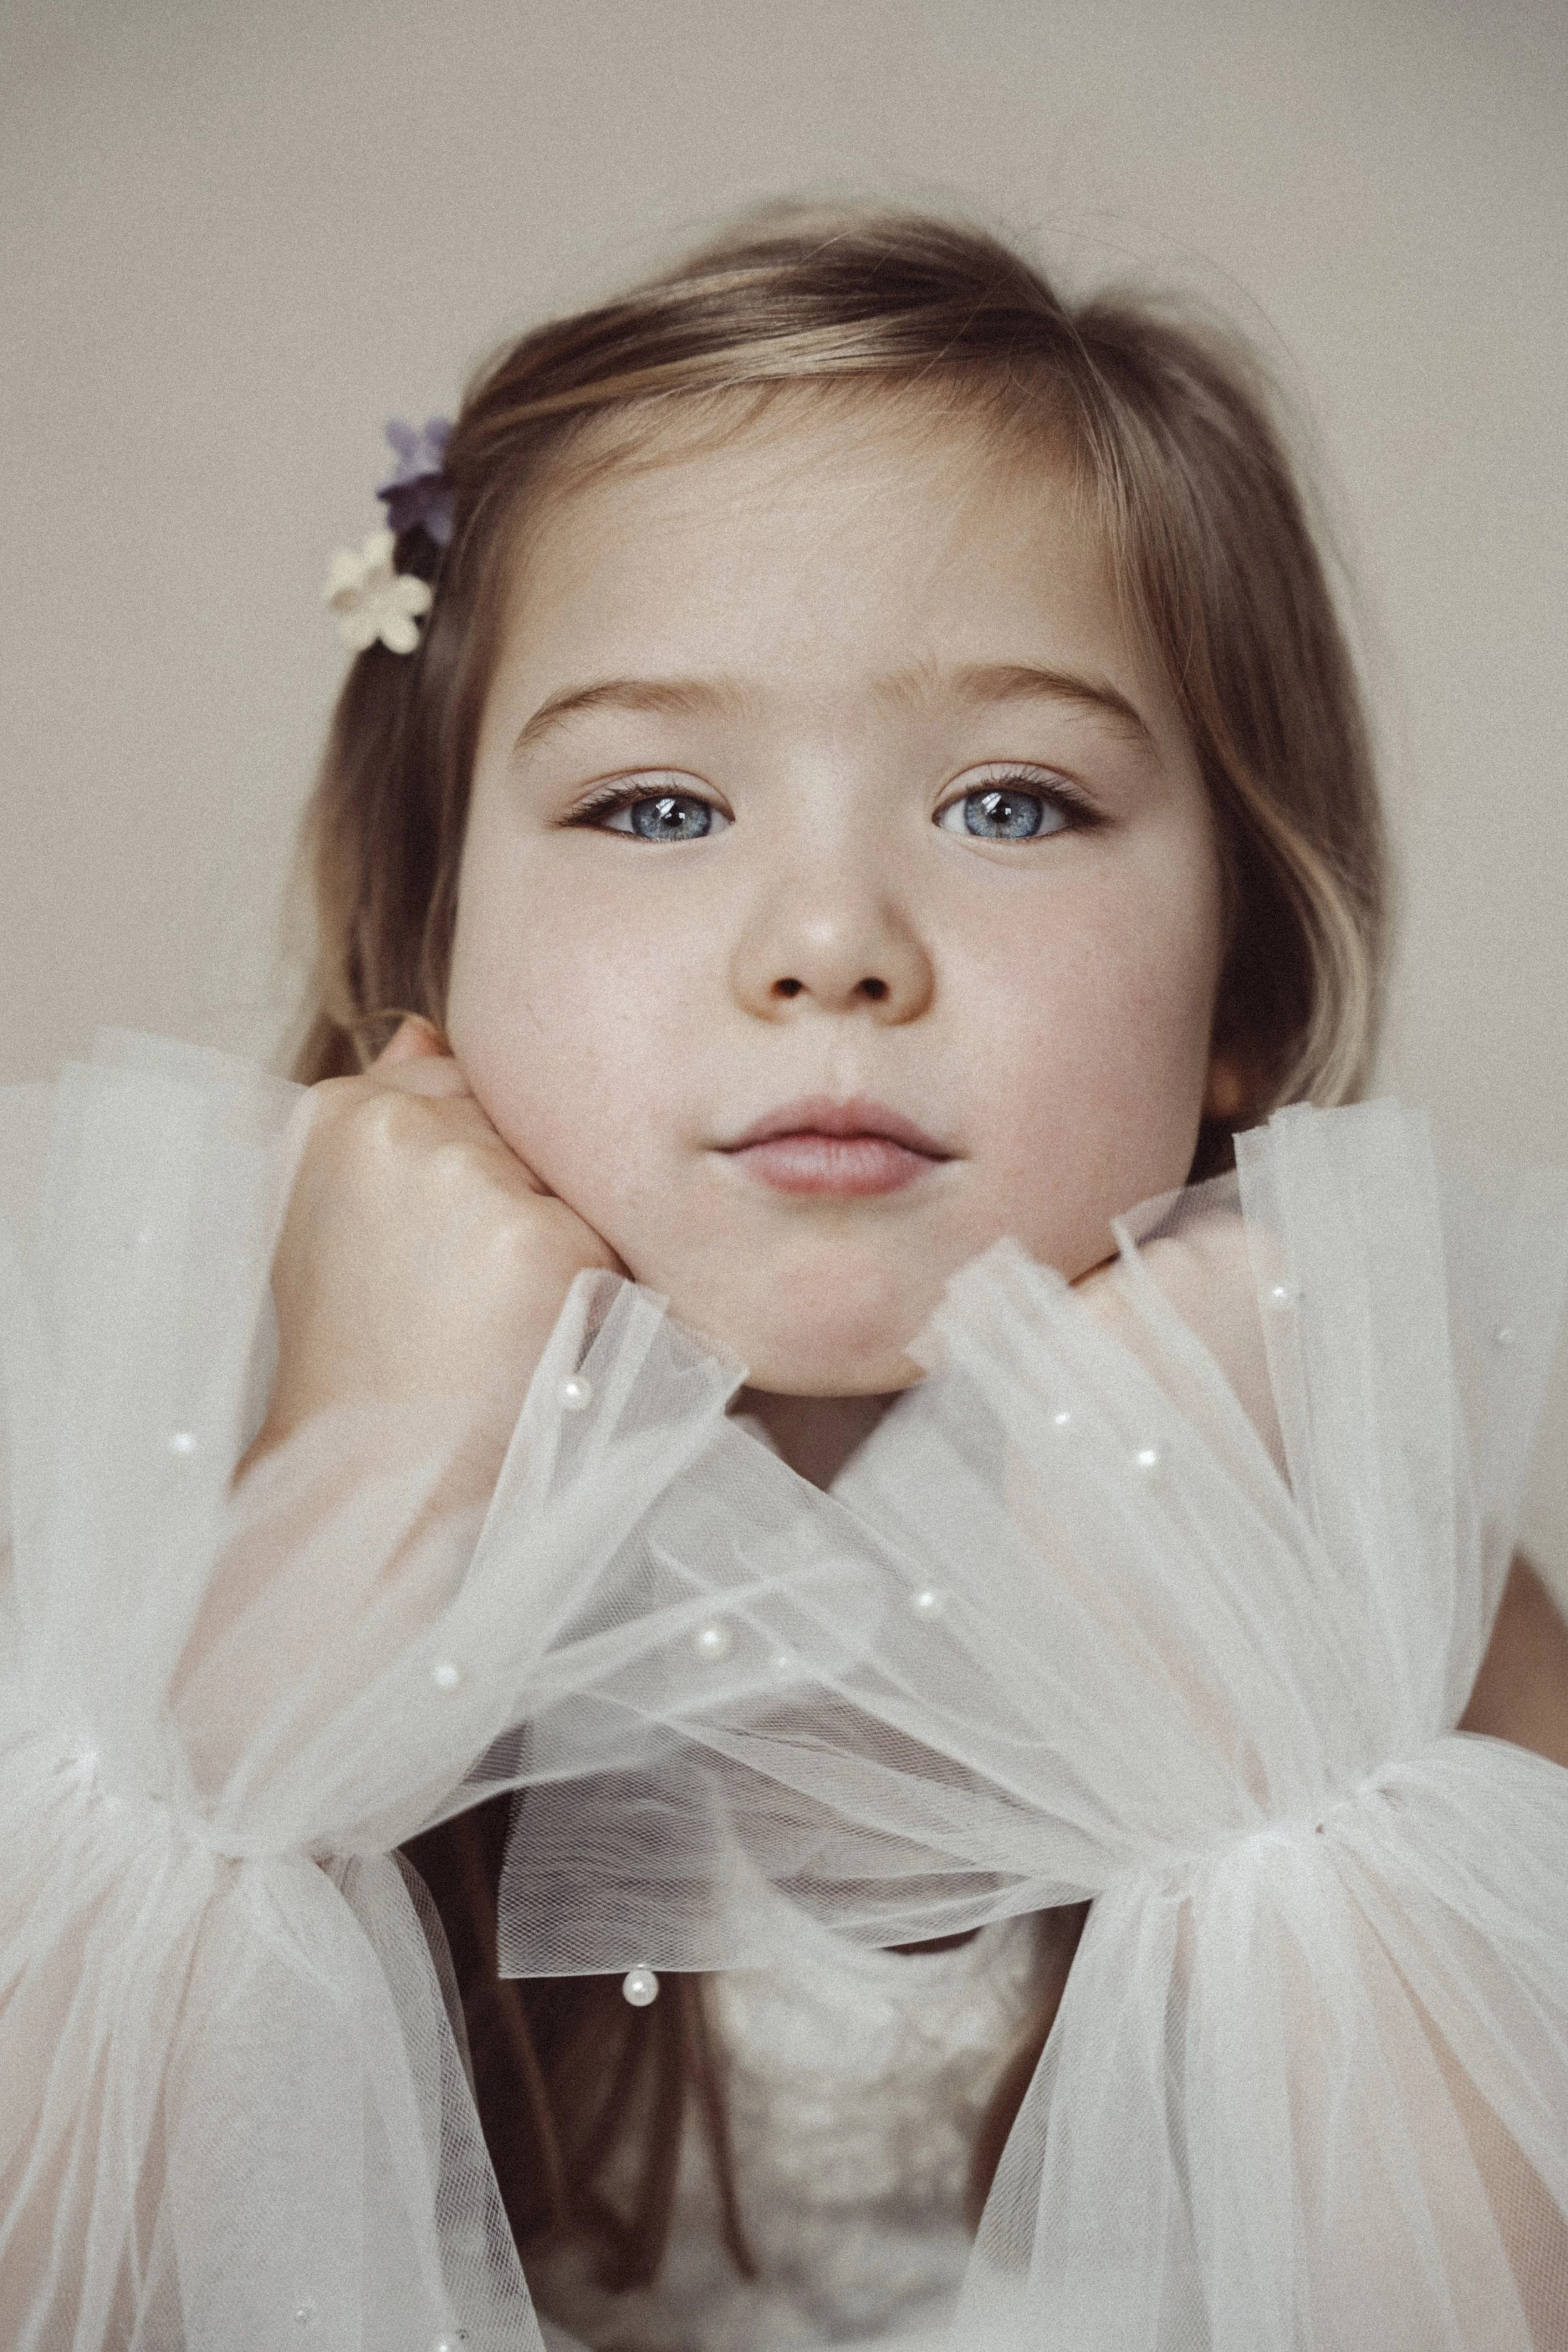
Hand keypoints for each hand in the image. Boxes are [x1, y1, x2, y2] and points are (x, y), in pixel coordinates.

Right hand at [242, 1018, 623, 1477]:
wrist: (374, 1473)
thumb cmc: (366, 1350)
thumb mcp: (341, 1216)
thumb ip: (391, 1111)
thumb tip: (422, 1029)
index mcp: (335, 1110)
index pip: (459, 1079)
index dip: (473, 1162)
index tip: (440, 1243)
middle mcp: (389, 1123)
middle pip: (520, 1119)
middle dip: (519, 1190)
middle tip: (465, 1288)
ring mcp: (461, 1174)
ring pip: (568, 1172)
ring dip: (559, 1237)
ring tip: (494, 1313)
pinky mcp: (532, 1237)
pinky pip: (603, 1234)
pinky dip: (591, 1287)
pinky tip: (531, 1334)